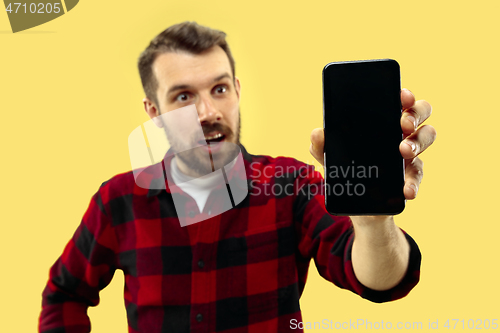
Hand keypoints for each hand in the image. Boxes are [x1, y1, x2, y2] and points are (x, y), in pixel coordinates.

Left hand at [309, 88, 435, 200]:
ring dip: (418, 142)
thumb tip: (318, 133)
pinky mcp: (409, 175)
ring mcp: (408, 152)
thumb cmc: (344, 166)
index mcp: (383, 119)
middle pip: (421, 111)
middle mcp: (400, 131)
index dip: (405, 95)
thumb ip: (320, 144)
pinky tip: (407, 190)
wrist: (353, 200)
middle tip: (403, 124)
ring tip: (404, 151)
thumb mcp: (328, 155)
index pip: (400, 99)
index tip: (401, 95)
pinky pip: (417, 175)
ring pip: (426, 137)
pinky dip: (414, 183)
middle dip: (415, 114)